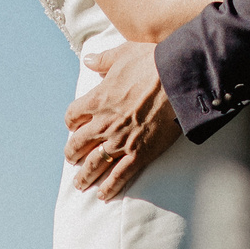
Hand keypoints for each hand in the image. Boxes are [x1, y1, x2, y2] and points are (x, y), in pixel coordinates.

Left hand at [63, 40, 179, 199]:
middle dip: (73, 153)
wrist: (177, 78)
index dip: (71, 122)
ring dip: (85, 175)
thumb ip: (102, 60)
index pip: (73, 116)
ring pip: (95, 163)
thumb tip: (88, 59)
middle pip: (78, 144)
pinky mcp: (139, 153)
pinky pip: (120, 175)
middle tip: (72, 159)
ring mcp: (120, 140)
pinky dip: (110, 187)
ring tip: (80, 184)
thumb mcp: (122, 54)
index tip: (73, 126)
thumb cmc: (151, 62)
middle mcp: (104, 123)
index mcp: (97, 99)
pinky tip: (103, 195)